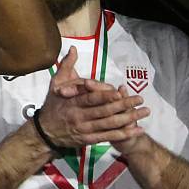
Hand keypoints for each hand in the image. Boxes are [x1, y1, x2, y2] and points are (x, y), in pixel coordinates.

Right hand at [31, 48, 149, 148]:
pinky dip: (123, 134)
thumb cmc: (52, 105)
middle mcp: (79, 116)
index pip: (90, 98)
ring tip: (144, 112)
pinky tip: (137, 130)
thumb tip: (73, 48)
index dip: (105, 96)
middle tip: (140, 99)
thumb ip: (66, 66)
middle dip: (124, 106)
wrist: (44, 132)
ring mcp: (84, 129)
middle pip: (104, 111)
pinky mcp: (88, 139)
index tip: (119, 92)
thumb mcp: (55, 83)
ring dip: (129, 119)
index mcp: (72, 102)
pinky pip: (108, 137)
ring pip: (109, 124)